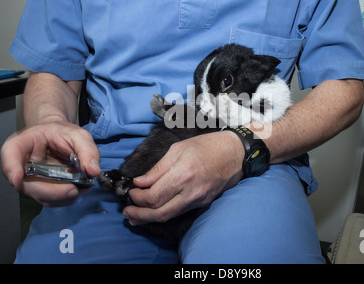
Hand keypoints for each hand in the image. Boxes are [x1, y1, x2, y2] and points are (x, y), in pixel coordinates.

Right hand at [0, 121, 100, 206]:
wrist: (61, 137)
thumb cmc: (63, 133)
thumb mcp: (78, 135)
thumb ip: (87, 150)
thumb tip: (94, 171)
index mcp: (23, 143)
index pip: (10, 153)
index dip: (11, 168)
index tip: (17, 179)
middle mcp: (21, 165)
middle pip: (27, 184)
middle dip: (51, 192)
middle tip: (73, 190)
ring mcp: (31, 180)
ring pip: (41, 196)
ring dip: (63, 197)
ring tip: (81, 186)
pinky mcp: (42, 190)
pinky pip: (51, 200)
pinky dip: (66, 198)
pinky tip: (77, 188)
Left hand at [123, 131, 244, 224]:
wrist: (235, 153)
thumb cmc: (207, 146)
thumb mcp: (178, 149)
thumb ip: (158, 168)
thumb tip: (140, 182)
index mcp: (182, 174)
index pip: (153, 196)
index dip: (137, 197)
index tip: (131, 192)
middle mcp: (190, 191)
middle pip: (159, 212)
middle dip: (139, 214)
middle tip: (127, 211)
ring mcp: (198, 199)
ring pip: (169, 216)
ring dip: (149, 218)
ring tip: (136, 217)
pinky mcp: (203, 203)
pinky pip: (179, 212)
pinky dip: (164, 214)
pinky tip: (155, 211)